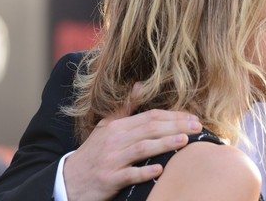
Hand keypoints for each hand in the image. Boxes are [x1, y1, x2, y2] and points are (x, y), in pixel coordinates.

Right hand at [63, 83, 201, 200]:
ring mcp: (111, 160)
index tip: (192, 117)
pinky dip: (144, 172)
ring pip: (142, 149)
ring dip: (164, 144)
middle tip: (197, 127)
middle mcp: (115, 141)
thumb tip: (140, 85)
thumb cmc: (93, 153)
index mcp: (117, 127)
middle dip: (176, 126)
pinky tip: (160, 169)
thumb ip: (125, 108)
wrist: (67, 181)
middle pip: (150, 129)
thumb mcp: (106, 127)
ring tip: (184, 141)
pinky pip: (128, 175)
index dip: (172, 116)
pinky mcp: (108, 180)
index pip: (150, 116)